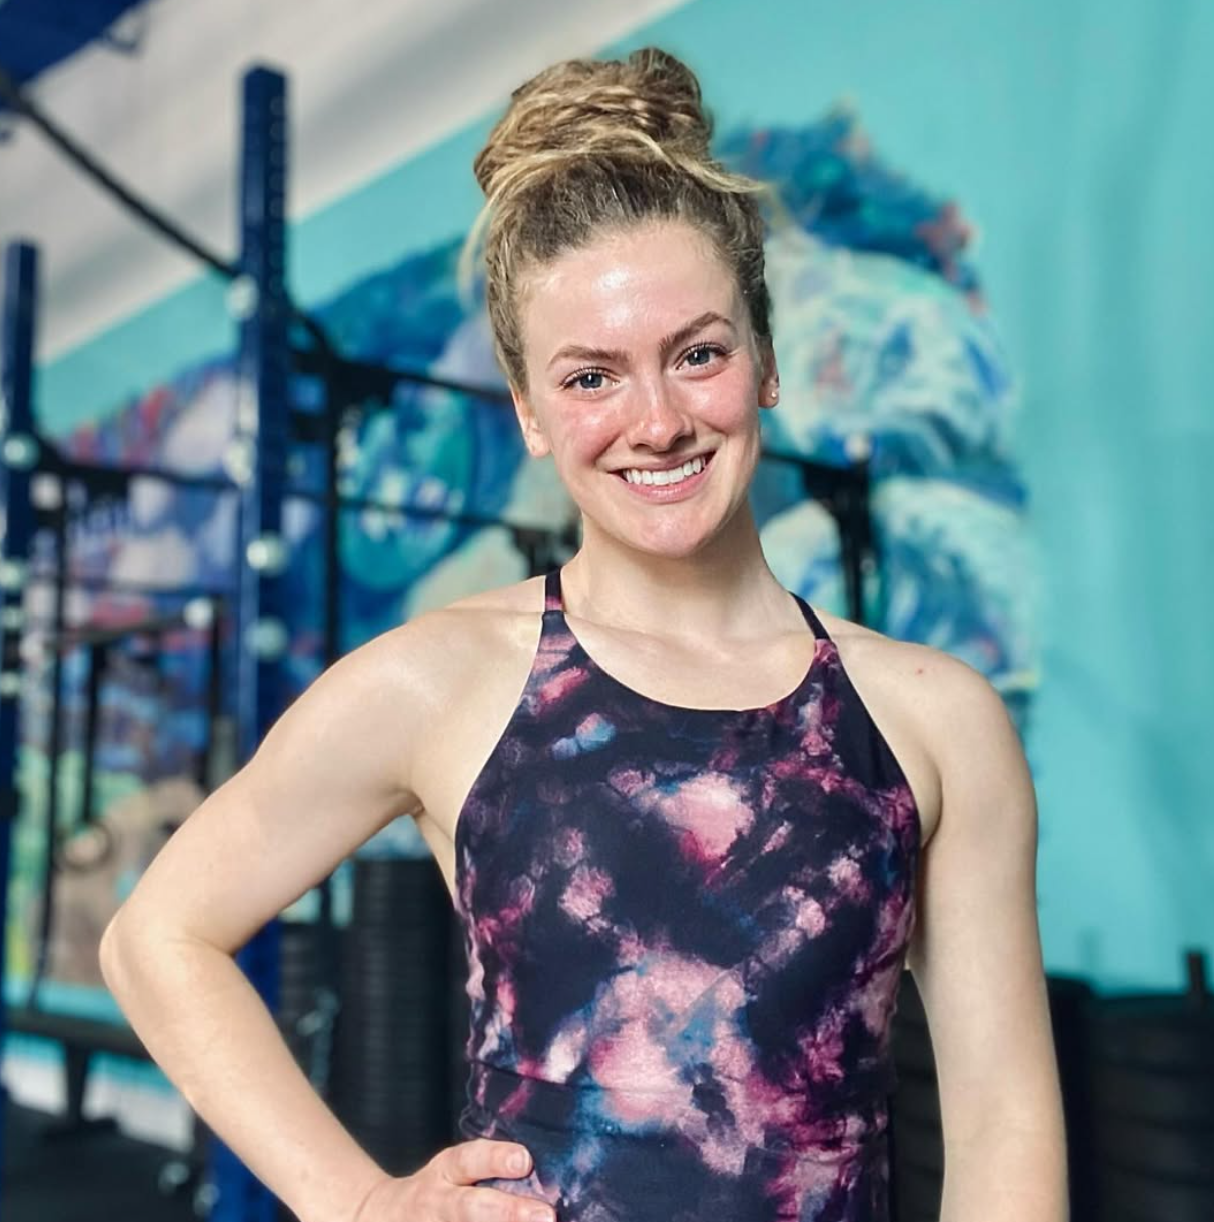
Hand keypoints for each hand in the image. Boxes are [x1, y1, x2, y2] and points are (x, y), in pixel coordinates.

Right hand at [352, 1138, 555, 1221]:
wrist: (379, 1216)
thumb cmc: (438, 1190)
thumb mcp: (453, 1170)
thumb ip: (490, 1170)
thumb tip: (548, 1173)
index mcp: (445, 1172)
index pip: (470, 1160)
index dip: (496, 1159)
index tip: (525, 1160)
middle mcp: (436, 1203)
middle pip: (469, 1208)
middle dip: (507, 1212)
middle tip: (546, 1216)